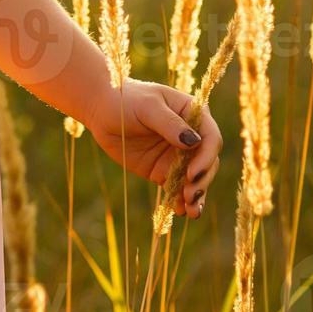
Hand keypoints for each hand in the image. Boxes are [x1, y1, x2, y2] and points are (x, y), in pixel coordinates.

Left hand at [82, 80, 221, 219]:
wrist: (102, 111)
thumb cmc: (126, 99)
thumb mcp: (148, 107)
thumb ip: (170, 124)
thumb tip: (193, 142)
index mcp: (193, 115)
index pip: (210, 138)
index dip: (206, 157)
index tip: (192, 173)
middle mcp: (190, 137)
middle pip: (208, 162)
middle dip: (202, 180)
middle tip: (190, 195)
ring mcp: (177, 156)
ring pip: (195, 179)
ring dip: (196, 195)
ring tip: (191, 212)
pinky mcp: (163, 171)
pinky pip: (176, 188)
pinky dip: (179, 200)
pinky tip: (178, 211)